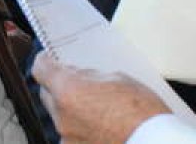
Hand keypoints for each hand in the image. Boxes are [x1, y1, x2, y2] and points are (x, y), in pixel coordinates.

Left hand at [33, 53, 168, 143]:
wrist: (154, 143)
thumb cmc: (142, 111)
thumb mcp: (117, 78)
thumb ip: (90, 76)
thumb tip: (78, 76)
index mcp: (68, 90)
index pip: (41, 69)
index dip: (45, 61)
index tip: (49, 59)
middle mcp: (61, 115)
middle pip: (47, 94)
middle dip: (58, 87)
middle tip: (78, 83)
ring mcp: (66, 137)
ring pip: (59, 115)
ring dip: (69, 109)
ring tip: (94, 107)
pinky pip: (70, 133)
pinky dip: (79, 127)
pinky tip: (98, 125)